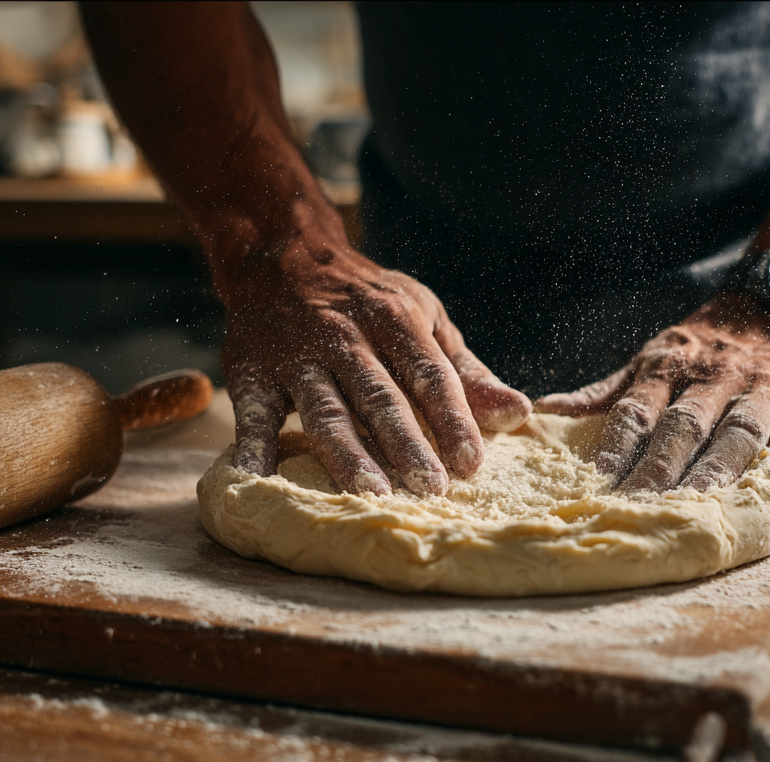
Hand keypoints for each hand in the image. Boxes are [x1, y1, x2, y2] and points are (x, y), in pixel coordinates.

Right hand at [225, 245, 530, 496]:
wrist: (283, 258)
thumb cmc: (369, 302)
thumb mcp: (424, 320)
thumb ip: (466, 373)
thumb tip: (518, 413)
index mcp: (395, 320)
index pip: (430, 375)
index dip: (453, 419)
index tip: (473, 464)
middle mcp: (345, 337)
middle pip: (379, 397)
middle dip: (406, 444)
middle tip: (431, 489)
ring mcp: (296, 358)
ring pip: (326, 410)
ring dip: (347, 454)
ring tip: (370, 495)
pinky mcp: (252, 374)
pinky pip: (254, 415)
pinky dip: (254, 450)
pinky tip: (258, 484)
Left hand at [534, 292, 769, 527]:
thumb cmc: (708, 347)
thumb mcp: (656, 356)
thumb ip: (607, 391)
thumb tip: (547, 412)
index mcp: (671, 369)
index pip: (639, 411)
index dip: (619, 446)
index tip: (599, 483)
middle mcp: (717, 380)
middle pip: (685, 428)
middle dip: (661, 470)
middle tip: (639, 510)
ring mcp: (766, 396)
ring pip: (740, 436)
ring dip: (721, 475)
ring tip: (702, 515)